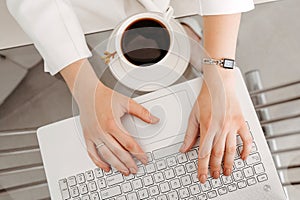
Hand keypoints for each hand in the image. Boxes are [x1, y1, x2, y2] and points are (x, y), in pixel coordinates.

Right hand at [60, 59, 158, 175]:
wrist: (88, 93)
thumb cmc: (105, 96)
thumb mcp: (126, 102)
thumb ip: (142, 112)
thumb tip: (154, 119)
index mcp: (112, 123)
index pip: (128, 143)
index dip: (138, 153)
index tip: (144, 159)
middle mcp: (102, 131)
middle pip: (118, 152)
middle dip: (128, 163)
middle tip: (135, 169)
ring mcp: (94, 135)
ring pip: (106, 155)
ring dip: (116, 165)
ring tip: (124, 171)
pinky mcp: (87, 136)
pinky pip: (92, 153)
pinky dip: (98, 162)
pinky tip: (106, 167)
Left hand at [180, 68, 252, 182]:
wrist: (219, 84)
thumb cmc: (206, 97)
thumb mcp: (193, 116)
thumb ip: (189, 134)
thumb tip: (183, 148)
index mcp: (207, 127)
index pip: (203, 153)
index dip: (202, 167)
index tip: (201, 176)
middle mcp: (220, 128)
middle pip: (217, 154)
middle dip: (215, 168)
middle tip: (214, 176)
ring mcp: (232, 125)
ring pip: (231, 150)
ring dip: (229, 163)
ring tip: (227, 172)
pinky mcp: (241, 121)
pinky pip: (246, 139)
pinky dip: (246, 149)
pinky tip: (243, 157)